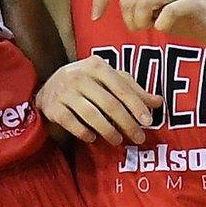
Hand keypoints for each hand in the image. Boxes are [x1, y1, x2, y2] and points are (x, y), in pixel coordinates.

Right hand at [35, 56, 162, 145]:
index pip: (121, 87)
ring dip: (108, 130)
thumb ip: (132, 90)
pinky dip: (84, 132)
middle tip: (138, 138)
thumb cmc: (86, 84)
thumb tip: (158, 102)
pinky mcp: (52, 107)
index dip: (136, 105)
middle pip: (109, 103)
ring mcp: (64, 91)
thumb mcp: (108, 81)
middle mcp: (79, 76)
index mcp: (96, 66)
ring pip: (92, 115)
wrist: (47, 88)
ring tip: (118, 140)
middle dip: (127, 123)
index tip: (148, 122)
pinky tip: (93, 138)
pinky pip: (72, 124)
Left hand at [93, 0, 205, 41]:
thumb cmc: (179, 14)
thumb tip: (101, 3)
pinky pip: (165, 16)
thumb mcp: (150, 4)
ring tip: (155, 26)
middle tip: (143, 27)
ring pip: (142, 6)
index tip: (95, 17)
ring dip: (143, 24)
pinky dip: (161, 27)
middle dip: (130, 21)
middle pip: (127, 0)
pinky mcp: (191, 1)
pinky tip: (167, 28)